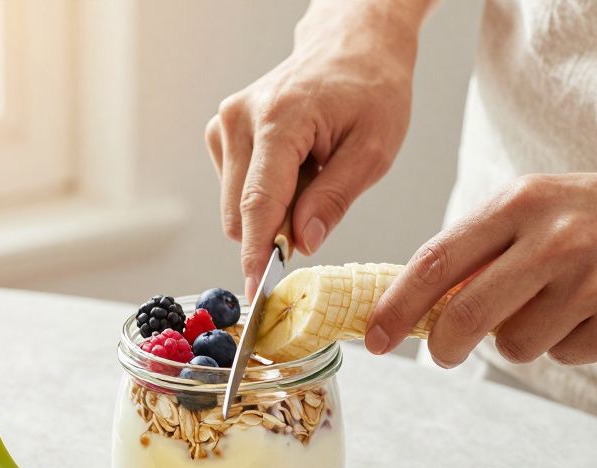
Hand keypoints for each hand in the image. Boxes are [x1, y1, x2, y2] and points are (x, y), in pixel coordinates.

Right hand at [206, 0, 430, 299]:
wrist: (352, 45)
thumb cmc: (371, 89)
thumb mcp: (375, 149)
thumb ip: (335, 198)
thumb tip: (302, 244)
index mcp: (280, 120)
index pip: (259, 203)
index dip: (258, 254)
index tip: (256, 292)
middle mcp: (240, 119)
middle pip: (242, 211)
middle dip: (276, 231)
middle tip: (320, 209)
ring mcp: (225, 123)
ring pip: (236, 205)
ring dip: (273, 209)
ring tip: (312, 174)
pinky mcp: (221, 132)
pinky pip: (237, 189)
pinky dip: (266, 193)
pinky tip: (295, 166)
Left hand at [366, 164, 596, 366]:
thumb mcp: (543, 204)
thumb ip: (485, 246)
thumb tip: (420, 302)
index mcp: (521, 203)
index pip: (436, 262)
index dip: (396, 306)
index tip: (374, 336)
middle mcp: (553, 239)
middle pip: (464, 318)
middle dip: (445, 345)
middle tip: (446, 352)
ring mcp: (591, 281)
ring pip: (515, 346)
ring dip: (527, 338)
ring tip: (565, 303)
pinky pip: (566, 356)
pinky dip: (575, 344)